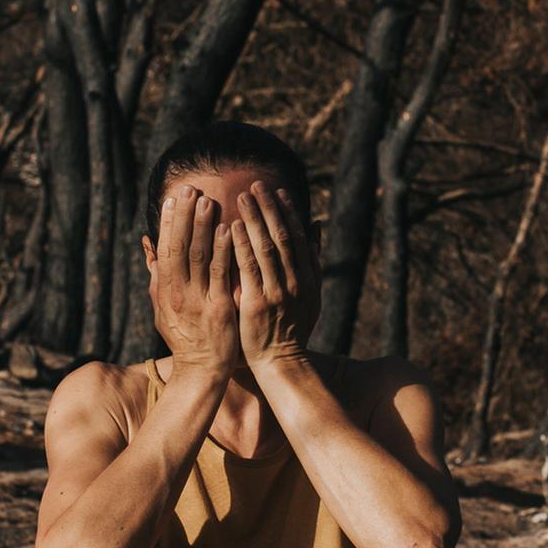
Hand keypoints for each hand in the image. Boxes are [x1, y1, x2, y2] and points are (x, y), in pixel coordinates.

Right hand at [149, 190, 240, 375]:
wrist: (200, 370)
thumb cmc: (184, 336)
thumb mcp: (161, 306)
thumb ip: (156, 275)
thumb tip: (148, 245)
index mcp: (164, 290)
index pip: (164, 249)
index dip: (167, 222)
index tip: (172, 198)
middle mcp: (177, 292)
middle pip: (178, 247)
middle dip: (184, 216)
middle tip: (190, 188)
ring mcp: (197, 300)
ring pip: (198, 256)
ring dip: (202, 226)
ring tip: (208, 200)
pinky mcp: (218, 308)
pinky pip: (219, 274)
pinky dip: (222, 250)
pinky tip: (227, 229)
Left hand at [228, 183, 317, 366]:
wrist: (282, 362)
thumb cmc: (292, 327)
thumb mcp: (311, 293)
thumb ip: (312, 259)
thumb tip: (316, 224)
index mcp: (307, 277)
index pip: (297, 237)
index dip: (287, 212)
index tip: (277, 192)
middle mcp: (295, 281)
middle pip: (282, 236)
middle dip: (269, 208)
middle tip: (255, 185)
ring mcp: (277, 292)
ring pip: (266, 247)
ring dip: (254, 220)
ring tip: (242, 197)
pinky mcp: (257, 303)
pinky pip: (249, 268)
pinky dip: (241, 246)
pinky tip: (231, 227)